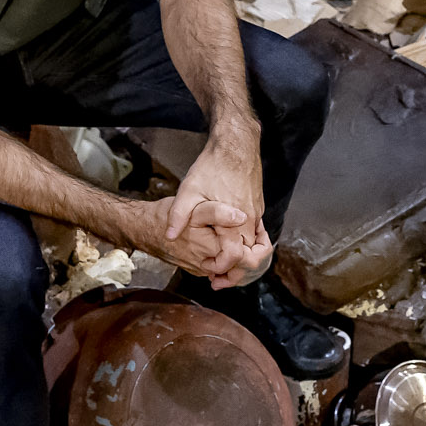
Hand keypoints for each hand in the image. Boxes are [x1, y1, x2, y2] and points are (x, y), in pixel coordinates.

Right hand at [126, 197, 255, 278]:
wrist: (142, 229)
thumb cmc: (165, 216)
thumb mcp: (192, 207)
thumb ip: (218, 212)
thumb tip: (240, 216)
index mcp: (208, 248)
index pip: (244, 255)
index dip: (256, 242)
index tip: (258, 227)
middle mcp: (206, 264)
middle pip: (240, 264)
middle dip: (251, 249)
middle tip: (257, 232)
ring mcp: (201, 269)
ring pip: (230, 267)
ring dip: (239, 252)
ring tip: (242, 234)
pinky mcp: (197, 269)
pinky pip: (218, 266)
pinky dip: (226, 255)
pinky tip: (226, 240)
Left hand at [167, 136, 268, 284]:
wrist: (236, 146)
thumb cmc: (212, 167)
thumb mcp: (188, 190)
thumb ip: (179, 215)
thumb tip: (169, 237)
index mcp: (233, 221)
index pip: (235, 257)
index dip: (222, 268)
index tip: (208, 270)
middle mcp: (249, 221)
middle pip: (250, 259)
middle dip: (234, 273)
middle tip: (215, 279)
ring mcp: (256, 215)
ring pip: (255, 248)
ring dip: (241, 260)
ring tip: (221, 266)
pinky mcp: (256, 208)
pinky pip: (256, 235)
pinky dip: (247, 246)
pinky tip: (230, 245)